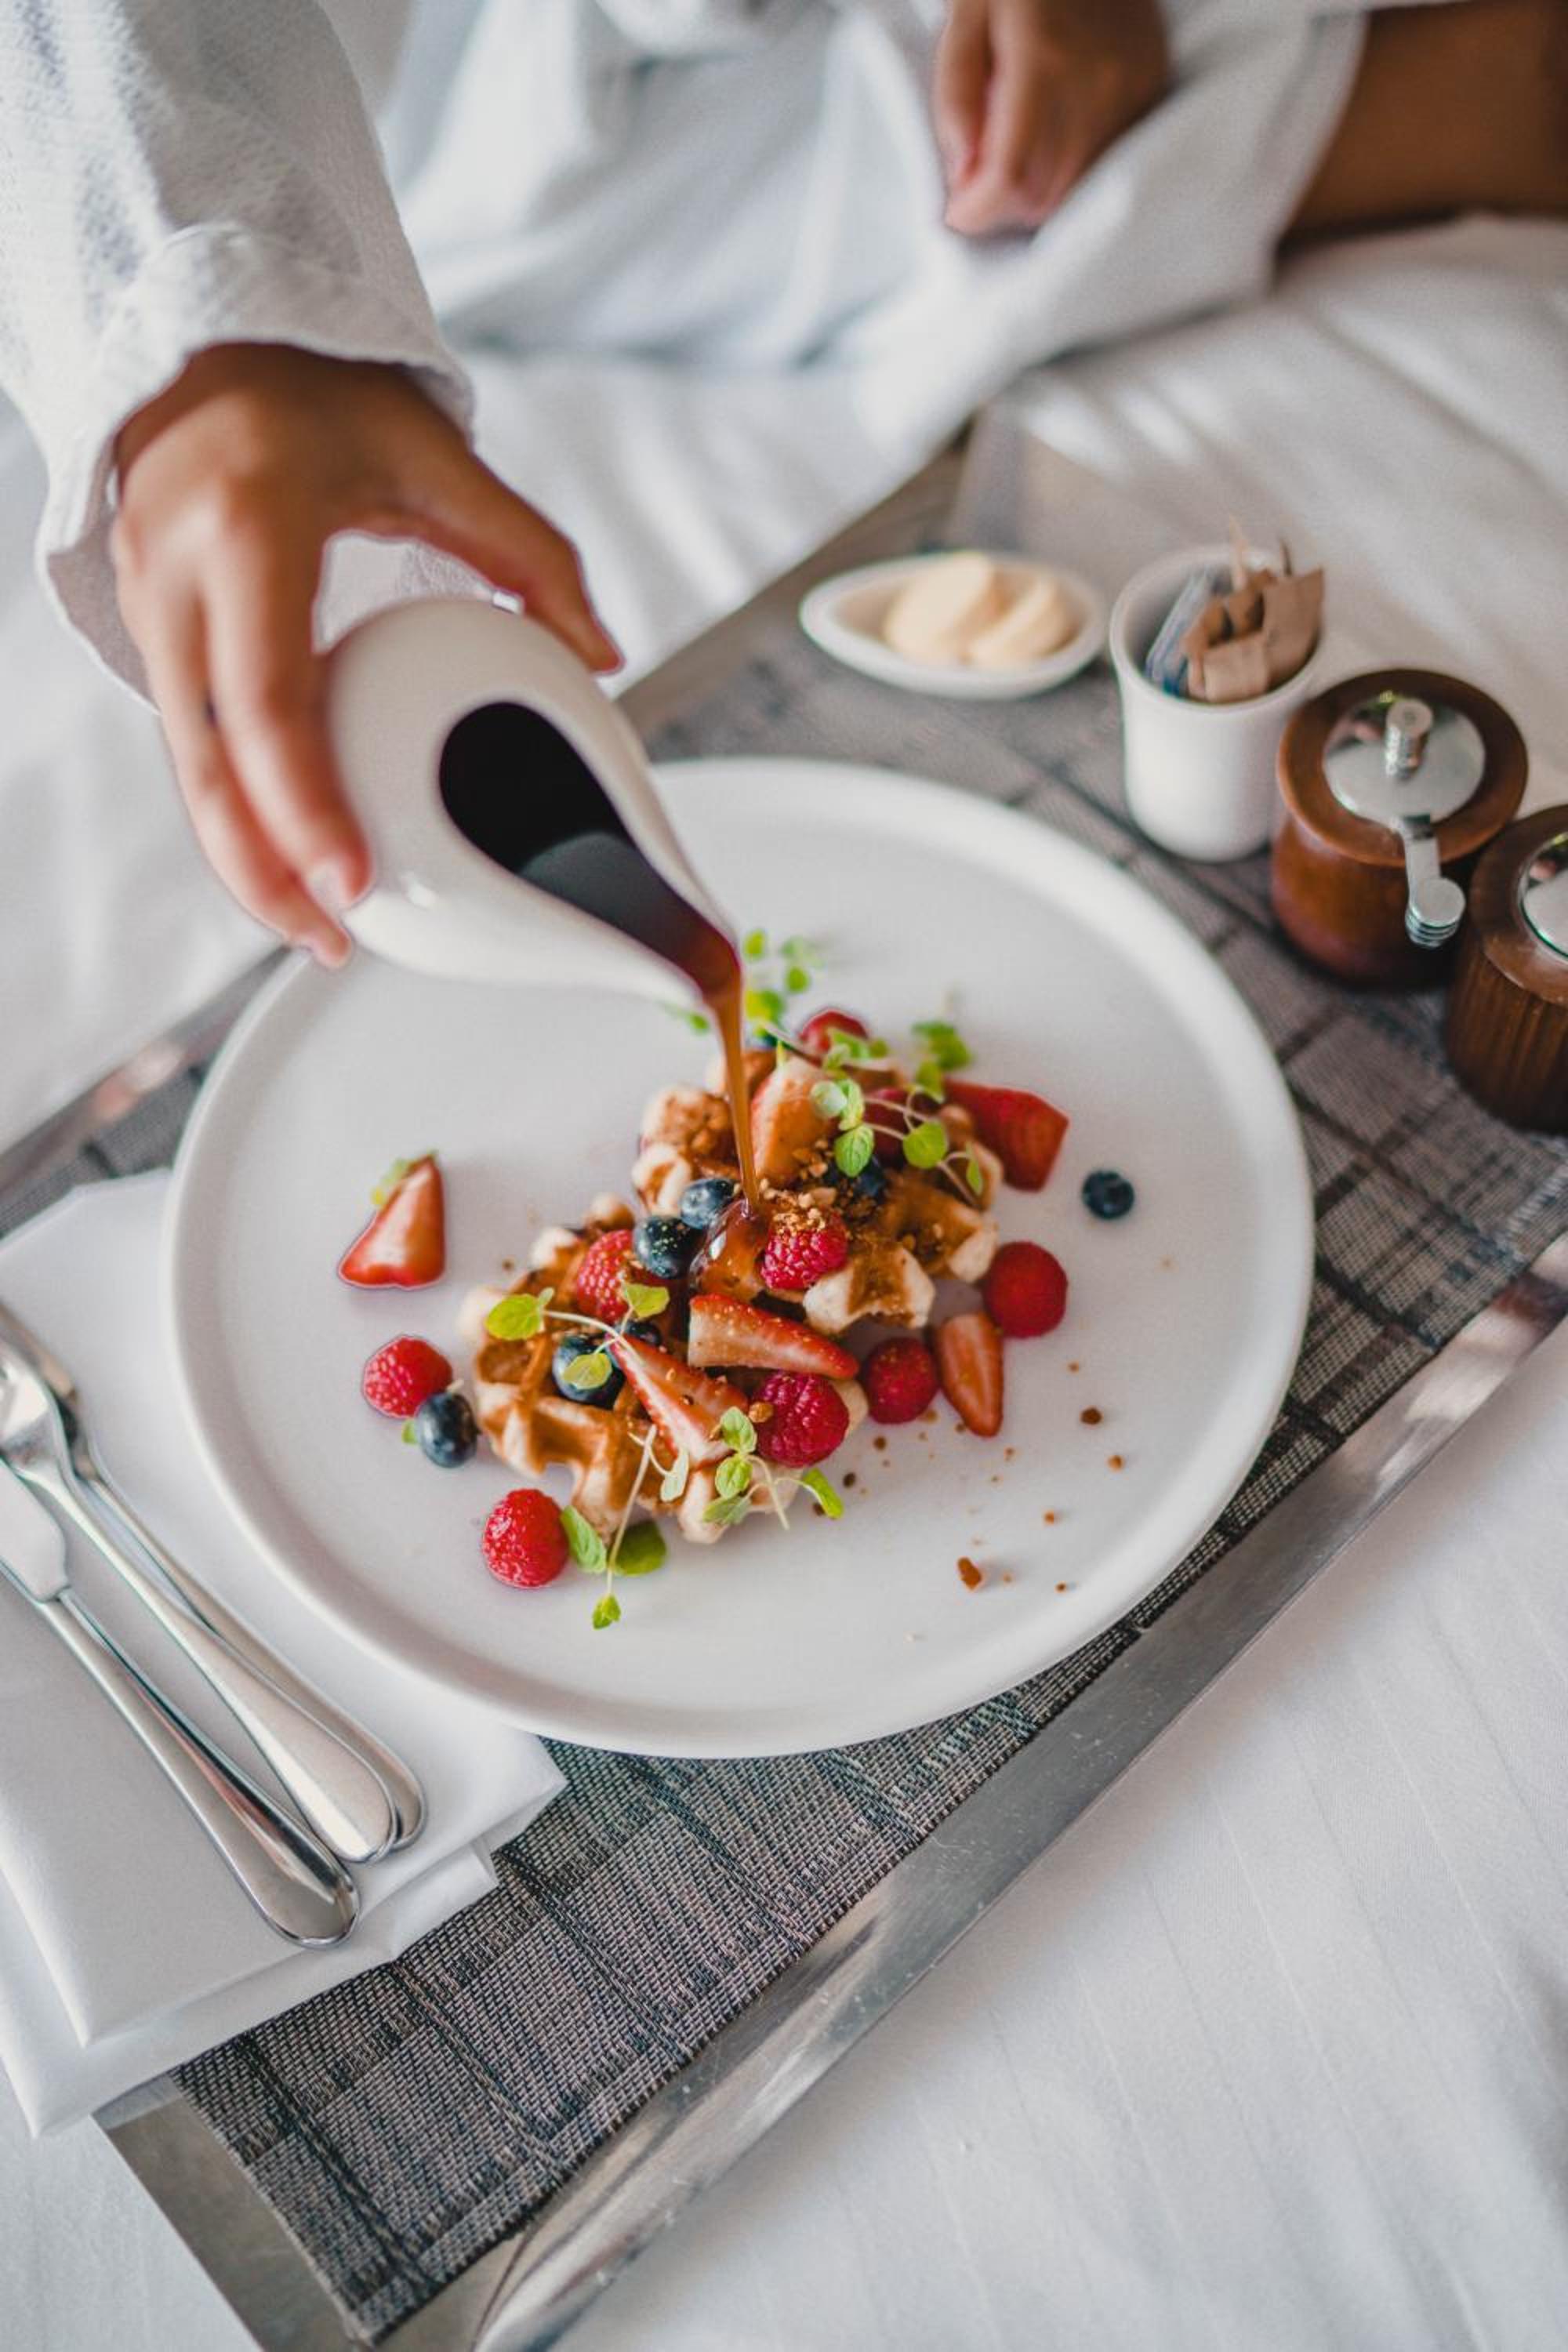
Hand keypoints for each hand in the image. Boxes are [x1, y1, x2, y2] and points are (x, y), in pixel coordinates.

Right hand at [112, 344, 619, 963]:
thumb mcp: (434, 452)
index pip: (265, 701)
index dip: (303, 802)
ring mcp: (152, 613)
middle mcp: (178, 580)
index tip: (350, 879)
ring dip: (247, 862)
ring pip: (189, 772)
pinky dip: (239, 816)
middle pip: (208, 766)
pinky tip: (298, 864)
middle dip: (264, 870)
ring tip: (322, 930)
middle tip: (335, 941)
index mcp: (247, 531)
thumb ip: (528, 550)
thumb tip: (606, 654)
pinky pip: (194, 748)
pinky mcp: (154, 638)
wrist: (202, 351)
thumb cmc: (321, 398)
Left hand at [934, 0, 1169, 237]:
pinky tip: (1045, 142)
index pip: (1010, 175)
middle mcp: (1095, 83)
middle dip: (1000, 208)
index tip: (955, 211)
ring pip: (1073, 188)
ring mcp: (1129, 89)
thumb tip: (961, 175)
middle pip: (1042, 195)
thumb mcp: (965, 17)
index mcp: (1042, 59)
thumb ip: (956, 97)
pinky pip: (1103, 162)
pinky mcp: (1149, 90)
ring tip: (1007, 164)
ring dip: (1032, 196)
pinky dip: (1065, 172)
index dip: (976, 211)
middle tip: (975, 186)